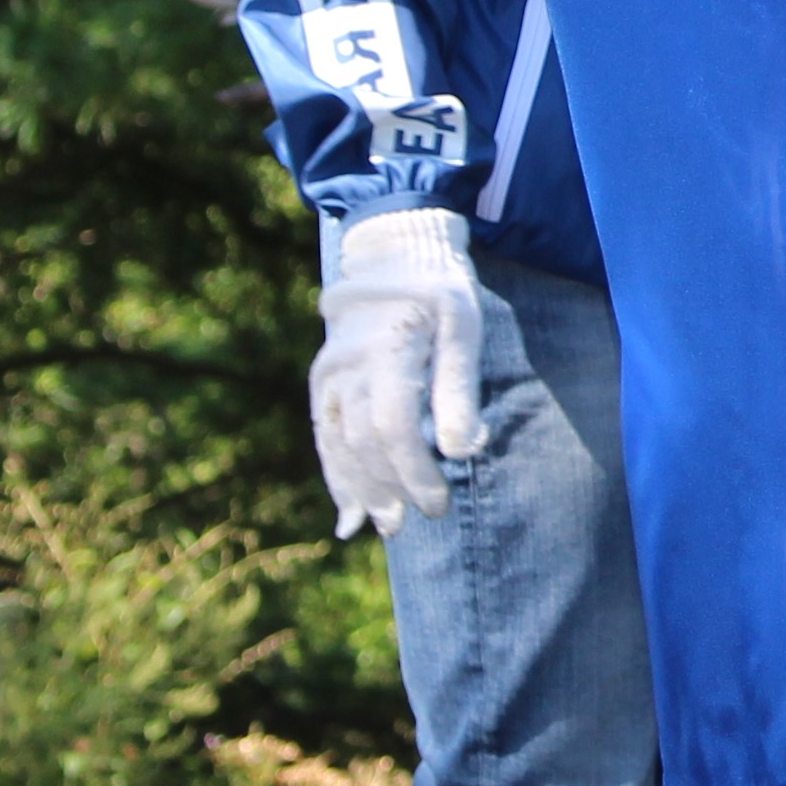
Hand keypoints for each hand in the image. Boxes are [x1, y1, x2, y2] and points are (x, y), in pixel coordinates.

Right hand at [311, 208, 489, 535]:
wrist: (393, 259)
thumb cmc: (440, 295)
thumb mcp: (464, 328)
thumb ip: (459, 388)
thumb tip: (460, 451)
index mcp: (385, 349)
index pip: (393, 426)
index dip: (414, 471)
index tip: (439, 503)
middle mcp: (345, 364)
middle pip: (362, 441)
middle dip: (387, 488)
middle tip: (412, 524)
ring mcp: (327, 374)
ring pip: (337, 443)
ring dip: (358, 489)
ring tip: (383, 526)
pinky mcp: (322, 383)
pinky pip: (323, 435)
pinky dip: (335, 474)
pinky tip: (347, 510)